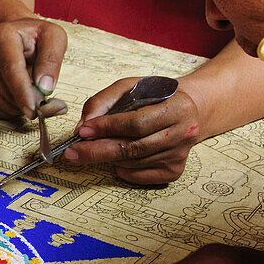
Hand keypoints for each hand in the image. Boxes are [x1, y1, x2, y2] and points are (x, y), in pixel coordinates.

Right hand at [0, 18, 67, 119]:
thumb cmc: (34, 36)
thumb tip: (45, 87)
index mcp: (1, 35)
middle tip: (43, 100)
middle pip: (4, 88)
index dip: (22, 91)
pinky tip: (16, 98)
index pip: (11, 68)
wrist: (13, 35)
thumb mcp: (53, 37)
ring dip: (17, 106)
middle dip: (25, 101)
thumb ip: (52, 59)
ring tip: (30, 94)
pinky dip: (6, 109)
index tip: (33, 108)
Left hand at [65, 77, 202, 183]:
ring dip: (109, 157)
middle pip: (133, 148)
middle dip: (98, 150)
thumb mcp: (130, 87)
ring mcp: (179, 154)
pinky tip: (117, 159)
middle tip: (73, 152)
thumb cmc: (155, 96)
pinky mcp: (174, 170)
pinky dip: (124, 170)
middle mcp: (182, 133)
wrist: (189, 108)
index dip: (107, 128)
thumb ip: (104, 101)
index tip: (83, 130)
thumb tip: (84, 125)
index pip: (137, 123)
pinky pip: (141, 176)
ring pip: (134, 162)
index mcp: (176, 108)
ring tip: (94, 148)